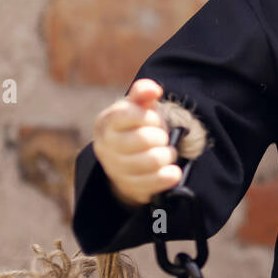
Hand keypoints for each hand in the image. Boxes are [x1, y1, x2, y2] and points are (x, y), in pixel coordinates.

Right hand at [92, 78, 182, 206]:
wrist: (127, 157)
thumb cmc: (136, 125)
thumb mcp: (138, 105)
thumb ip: (143, 92)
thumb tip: (153, 90)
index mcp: (107, 122)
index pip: (130, 115)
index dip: (150, 117)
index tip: (154, 120)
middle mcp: (106, 146)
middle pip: (145, 139)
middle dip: (161, 136)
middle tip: (161, 138)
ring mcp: (115, 168)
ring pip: (153, 161)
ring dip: (167, 155)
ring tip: (166, 152)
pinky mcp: (128, 187)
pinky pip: (154, 182)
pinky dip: (169, 175)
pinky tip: (171, 171)